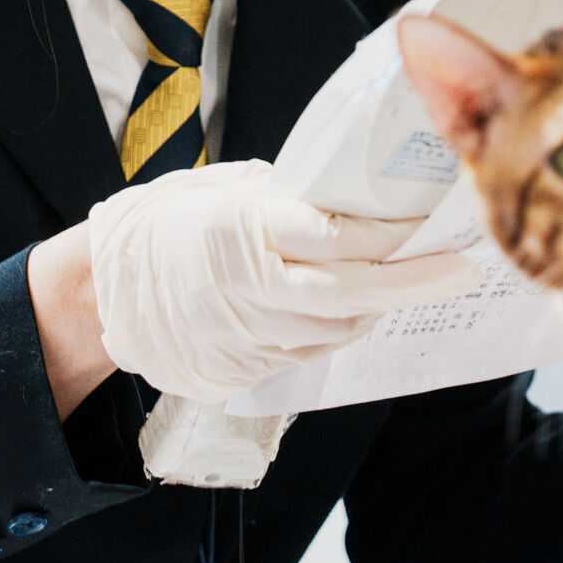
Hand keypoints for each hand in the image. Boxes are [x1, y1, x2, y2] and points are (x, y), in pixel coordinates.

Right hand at [86, 158, 480, 401]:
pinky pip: (306, 354)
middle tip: (460, 270)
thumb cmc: (168, 223)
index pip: (336, 237)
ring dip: (377, 309)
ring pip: (335, 331)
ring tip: (406, 283)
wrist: (102, 287)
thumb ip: (289, 202)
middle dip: (413, 284)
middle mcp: (243, 289)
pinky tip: (353, 311)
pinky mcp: (236, 371)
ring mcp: (239, 338)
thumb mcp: (227, 191)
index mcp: (240, 230)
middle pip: (349, 295)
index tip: (432, 225)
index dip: (391, 235)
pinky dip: (338, 332)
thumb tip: (358, 202)